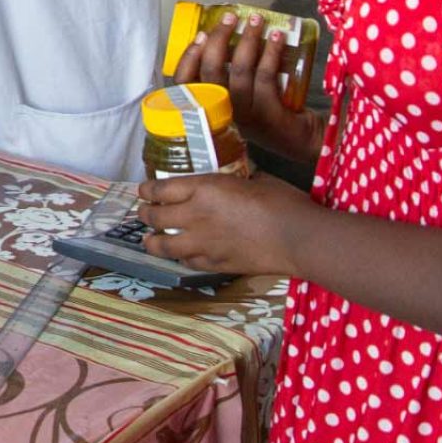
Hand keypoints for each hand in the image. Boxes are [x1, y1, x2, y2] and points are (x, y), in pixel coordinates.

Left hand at [136, 171, 318, 277]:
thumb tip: (235, 178)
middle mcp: (195, 216)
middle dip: (144, 214)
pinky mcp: (214, 265)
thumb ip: (235, 180)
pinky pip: (186, 262)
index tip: (143, 191)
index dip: (146, 190)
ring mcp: (202, 244)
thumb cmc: (282, 201)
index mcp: (203, 189)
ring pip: (162, 246)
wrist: (298, 238)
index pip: (160, 189)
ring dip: (152, 241)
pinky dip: (181, 257)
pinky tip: (182, 255)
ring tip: (150, 239)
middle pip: (153, 217)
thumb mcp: (255, 178)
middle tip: (143, 213)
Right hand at [169, 17, 317, 160]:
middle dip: (219, 38)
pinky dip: (271, 52)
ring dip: (248, 39)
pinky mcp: (269, 114)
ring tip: (257, 20)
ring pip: (239, 71)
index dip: (188, 57)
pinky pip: (265, 76)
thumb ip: (226, 78)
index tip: (200, 35)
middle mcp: (222, 115)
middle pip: (211, 73)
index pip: (183, 84)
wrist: (301, 140)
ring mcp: (246, 116)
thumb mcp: (237, 100)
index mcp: (208, 109)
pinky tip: (277, 37)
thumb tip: (222, 36)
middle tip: (230, 18)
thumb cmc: (267, 113)